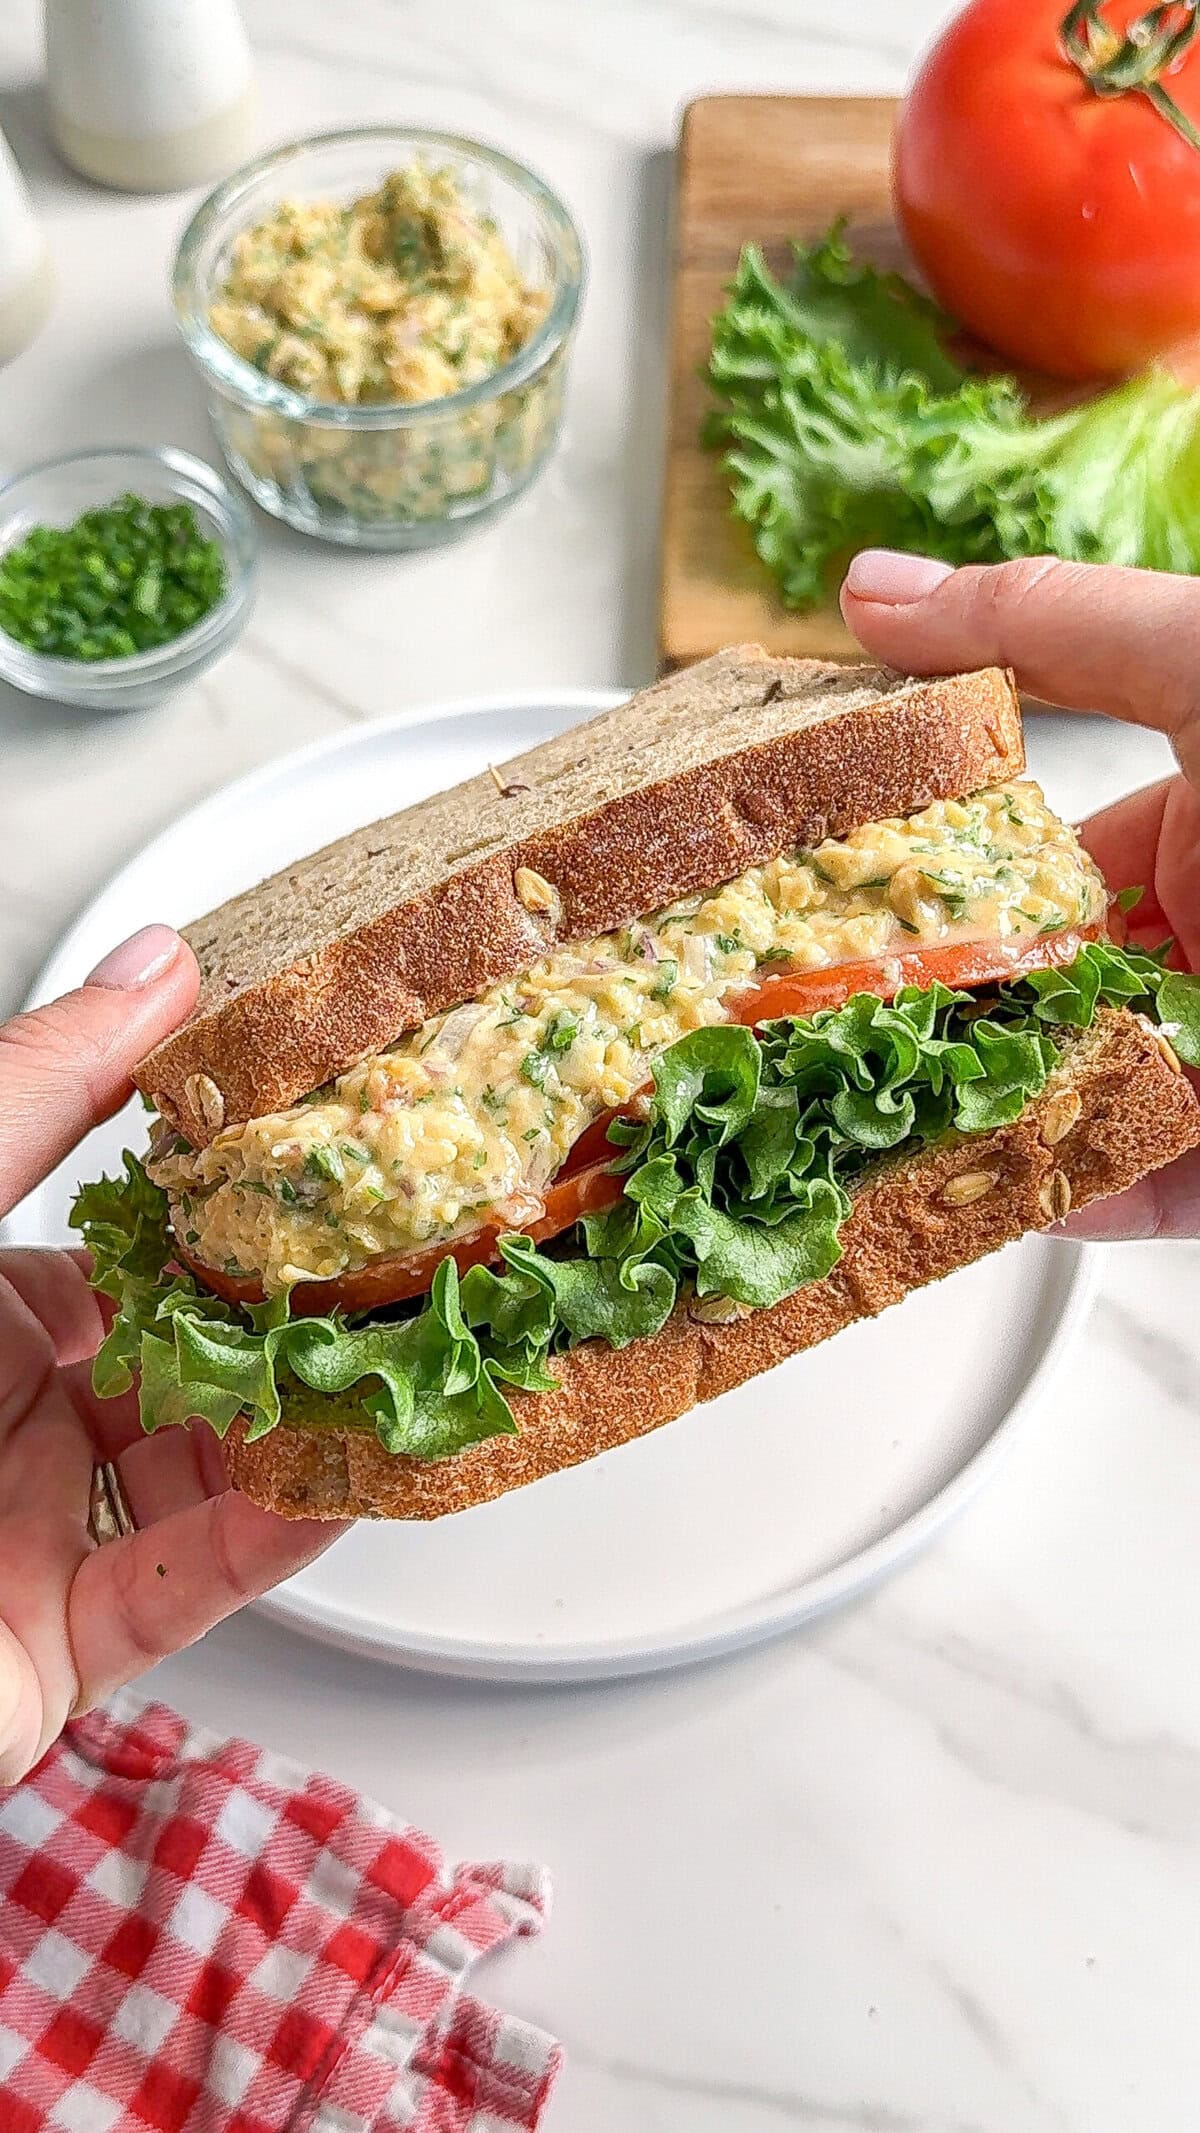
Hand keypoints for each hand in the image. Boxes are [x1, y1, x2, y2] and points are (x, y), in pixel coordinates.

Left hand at [0, 927, 345, 1784]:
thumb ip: (39, 1089)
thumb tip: (157, 966)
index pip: (131, 1257)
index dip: (234, 1220)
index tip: (331, 1172)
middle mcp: (10, 1417)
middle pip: (192, 1364)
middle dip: (299, 1322)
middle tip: (401, 1265)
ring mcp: (34, 1530)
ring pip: (211, 1476)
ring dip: (310, 1425)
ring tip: (405, 1362)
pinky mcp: (53, 1641)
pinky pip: (189, 1586)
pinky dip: (277, 1538)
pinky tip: (345, 1473)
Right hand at [841, 551, 1199, 1241]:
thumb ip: (1049, 625)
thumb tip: (875, 589)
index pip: (1050, 862)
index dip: (947, 882)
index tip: (848, 901)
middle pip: (1054, 993)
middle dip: (954, 1015)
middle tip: (833, 1026)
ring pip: (1092, 1098)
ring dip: (998, 1114)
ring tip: (892, 1117)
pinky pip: (1158, 1186)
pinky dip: (1088, 1194)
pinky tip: (1013, 1187)